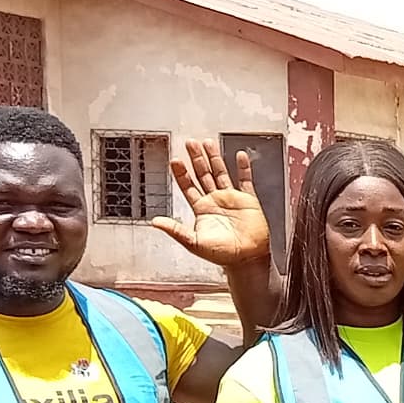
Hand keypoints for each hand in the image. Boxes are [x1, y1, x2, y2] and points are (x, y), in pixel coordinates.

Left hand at [151, 142, 272, 268]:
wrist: (247, 259)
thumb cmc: (222, 255)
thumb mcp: (194, 243)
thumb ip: (176, 230)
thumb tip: (155, 222)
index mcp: (202, 209)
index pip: (188, 186)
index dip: (181, 173)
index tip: (176, 160)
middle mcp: (215, 201)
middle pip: (203, 174)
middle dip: (196, 158)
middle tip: (190, 143)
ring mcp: (232, 199)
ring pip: (221, 173)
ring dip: (215, 158)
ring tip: (208, 143)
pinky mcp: (248, 201)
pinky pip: (245, 181)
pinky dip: (243, 168)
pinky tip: (239, 156)